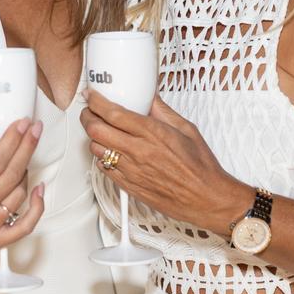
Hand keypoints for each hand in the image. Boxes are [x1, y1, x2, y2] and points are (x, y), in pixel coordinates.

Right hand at [0, 108, 45, 266]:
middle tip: (34, 129)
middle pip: (9, 178)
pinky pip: (24, 227)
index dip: (12, 141)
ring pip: (17, 197)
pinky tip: (39, 189)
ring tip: (25, 154)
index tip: (22, 123)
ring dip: (26, 172)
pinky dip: (36, 208)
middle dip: (26, 149)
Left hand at [81, 91, 246, 235]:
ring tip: (102, 132)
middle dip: (88, 117)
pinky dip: (102, 157)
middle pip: (96, 130)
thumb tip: (150, 97)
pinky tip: (111, 152)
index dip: (96, 101)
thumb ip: (163, 111)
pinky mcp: (129, 186)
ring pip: (96, 149)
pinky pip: (104, 168)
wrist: (205, 198)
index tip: (92, 96)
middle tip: (91, 112)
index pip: (113, 113)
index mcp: (152, 133)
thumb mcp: (186, 129)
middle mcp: (138, 151)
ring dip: (94, 138)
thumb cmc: (200, 167)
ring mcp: (131, 170)